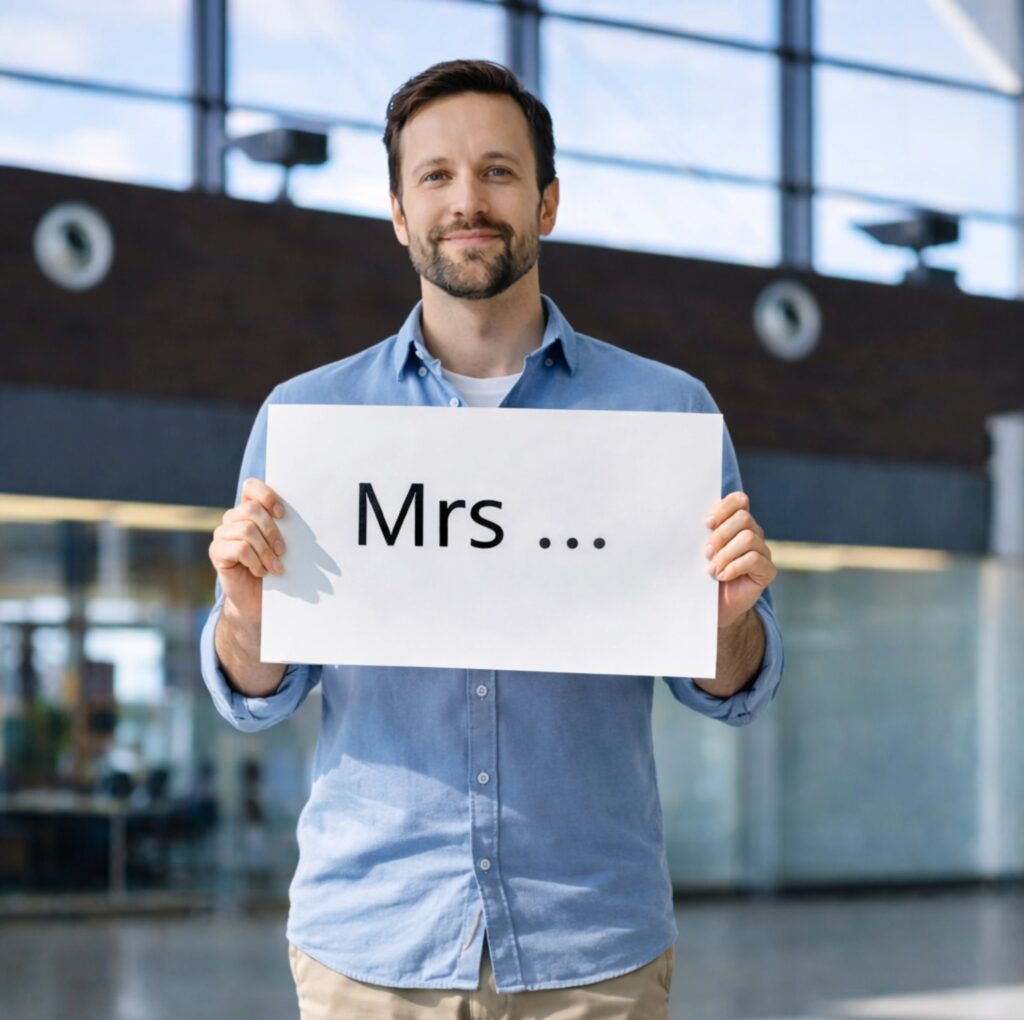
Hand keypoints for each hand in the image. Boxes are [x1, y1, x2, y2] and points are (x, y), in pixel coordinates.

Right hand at [208, 478, 286, 621]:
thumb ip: (283, 528)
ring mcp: (221, 534)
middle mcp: (232, 518)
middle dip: (271, 531)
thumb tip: (305, 516)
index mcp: (248, 510)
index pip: (251, 487)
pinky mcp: (216, 552)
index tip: (282, 515)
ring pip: (246, 530)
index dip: (267, 496)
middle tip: (282, 551)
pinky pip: (239, 548)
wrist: (256, 599)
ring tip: (275, 567)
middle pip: (251, 509)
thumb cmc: (273, 568)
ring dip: (265, 551)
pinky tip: (260, 572)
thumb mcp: (280, 545)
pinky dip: (255, 561)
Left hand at [704, 491, 775, 630]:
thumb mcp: (700, 551)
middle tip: (707, 553)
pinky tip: (722, 576)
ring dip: (726, 554)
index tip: (707, 524)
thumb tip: (700, 522)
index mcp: (736, 523)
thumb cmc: (704, 575)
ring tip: (712, 569)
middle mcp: (753, 533)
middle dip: (721, 535)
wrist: (714, 605)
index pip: (740, 500)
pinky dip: (734, 567)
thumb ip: (703, 534)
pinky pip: (754, 559)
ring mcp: (762, 552)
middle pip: (744, 518)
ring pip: (748, 538)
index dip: (724, 508)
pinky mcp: (767, 570)